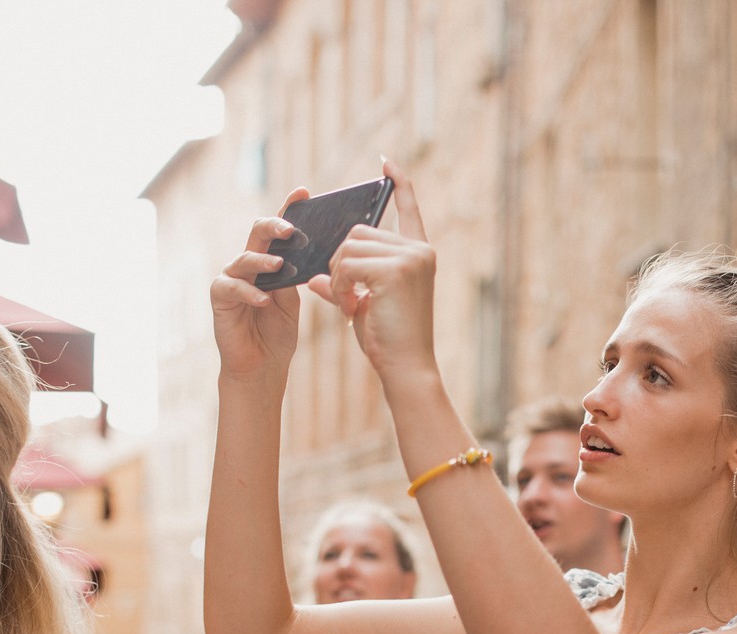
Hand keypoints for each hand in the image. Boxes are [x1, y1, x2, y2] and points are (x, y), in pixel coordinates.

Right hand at [211, 188, 308, 379]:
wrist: (261, 365)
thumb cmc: (277, 333)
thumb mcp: (292, 301)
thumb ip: (294, 276)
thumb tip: (310, 252)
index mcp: (268, 262)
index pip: (278, 231)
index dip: (288, 209)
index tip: (303, 192)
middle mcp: (249, 264)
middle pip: (258, 234)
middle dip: (275, 226)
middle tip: (291, 229)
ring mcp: (232, 278)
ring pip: (245, 258)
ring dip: (263, 261)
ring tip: (279, 265)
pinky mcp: (220, 296)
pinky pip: (232, 287)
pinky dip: (249, 292)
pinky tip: (263, 300)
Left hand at [305, 160, 438, 385]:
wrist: (406, 368)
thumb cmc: (388, 341)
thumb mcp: (362, 305)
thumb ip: (343, 282)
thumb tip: (316, 276)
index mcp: (419, 254)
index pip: (409, 208)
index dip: (399, 184)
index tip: (387, 163)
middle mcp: (420, 250)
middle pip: (359, 232)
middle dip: (342, 263)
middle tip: (347, 299)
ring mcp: (410, 258)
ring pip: (349, 247)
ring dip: (338, 276)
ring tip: (349, 306)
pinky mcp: (395, 270)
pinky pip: (347, 264)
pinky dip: (340, 286)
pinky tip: (349, 308)